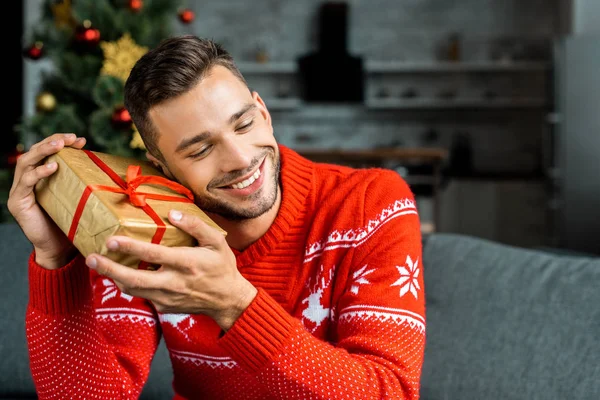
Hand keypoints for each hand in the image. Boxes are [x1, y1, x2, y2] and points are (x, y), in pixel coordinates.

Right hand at [7, 133, 85, 268]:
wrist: (59, 249)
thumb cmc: (71, 223)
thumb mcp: (77, 197)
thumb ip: (81, 181)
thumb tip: (104, 166)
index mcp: (40, 177)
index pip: (46, 153)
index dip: (60, 142)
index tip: (80, 140)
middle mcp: (26, 181)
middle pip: (34, 152)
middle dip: (53, 141)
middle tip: (71, 137)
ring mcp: (19, 191)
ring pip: (26, 162)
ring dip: (43, 150)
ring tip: (60, 146)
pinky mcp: (17, 202)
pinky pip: (26, 182)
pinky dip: (39, 172)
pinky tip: (52, 167)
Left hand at [85, 210, 256, 330]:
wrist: (228, 300)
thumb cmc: (222, 267)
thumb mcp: (217, 242)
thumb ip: (196, 226)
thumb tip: (172, 214)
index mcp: (186, 263)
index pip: (153, 255)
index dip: (130, 247)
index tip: (111, 240)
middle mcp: (174, 282)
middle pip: (134, 279)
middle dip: (109, 268)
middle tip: (91, 258)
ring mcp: (167, 297)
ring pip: (133, 289)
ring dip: (113, 277)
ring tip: (98, 265)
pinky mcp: (164, 306)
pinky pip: (141, 294)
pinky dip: (127, 284)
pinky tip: (119, 273)